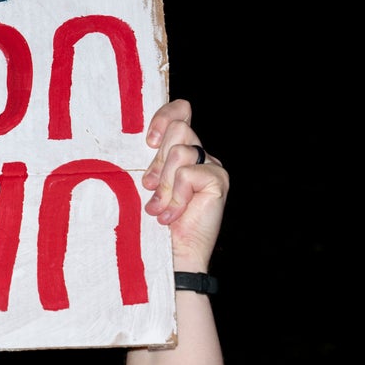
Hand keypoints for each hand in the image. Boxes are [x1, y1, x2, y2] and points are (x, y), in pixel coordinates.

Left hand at [142, 99, 228, 272]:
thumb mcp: (149, 181)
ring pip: (180, 151)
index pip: (180, 111)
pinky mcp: (218, 180)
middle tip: (151, 187)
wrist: (172, 253)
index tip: (149, 141)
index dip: (164, 116)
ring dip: (164, 184)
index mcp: (183, 149)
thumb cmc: (155, 219)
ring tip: (159, 207)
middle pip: (179, 128)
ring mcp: (212, 167)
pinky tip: (173, 215)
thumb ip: (151, 158)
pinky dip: (175, 197)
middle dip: (158, 161)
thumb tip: (146, 139)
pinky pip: (187, 173)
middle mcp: (201, 154)